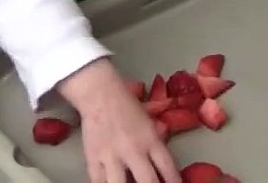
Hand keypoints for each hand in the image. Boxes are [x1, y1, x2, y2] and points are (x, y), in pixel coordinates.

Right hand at [56, 58, 180, 182]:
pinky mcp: (93, 158)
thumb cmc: (127, 106)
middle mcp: (133, 150)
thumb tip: (164, 168)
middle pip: (148, 182)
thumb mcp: (149, 124)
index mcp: (151, 140)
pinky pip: (98, 182)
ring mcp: (112, 156)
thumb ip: (156, 145)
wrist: (100, 94)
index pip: (168, 168)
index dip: (174, 182)